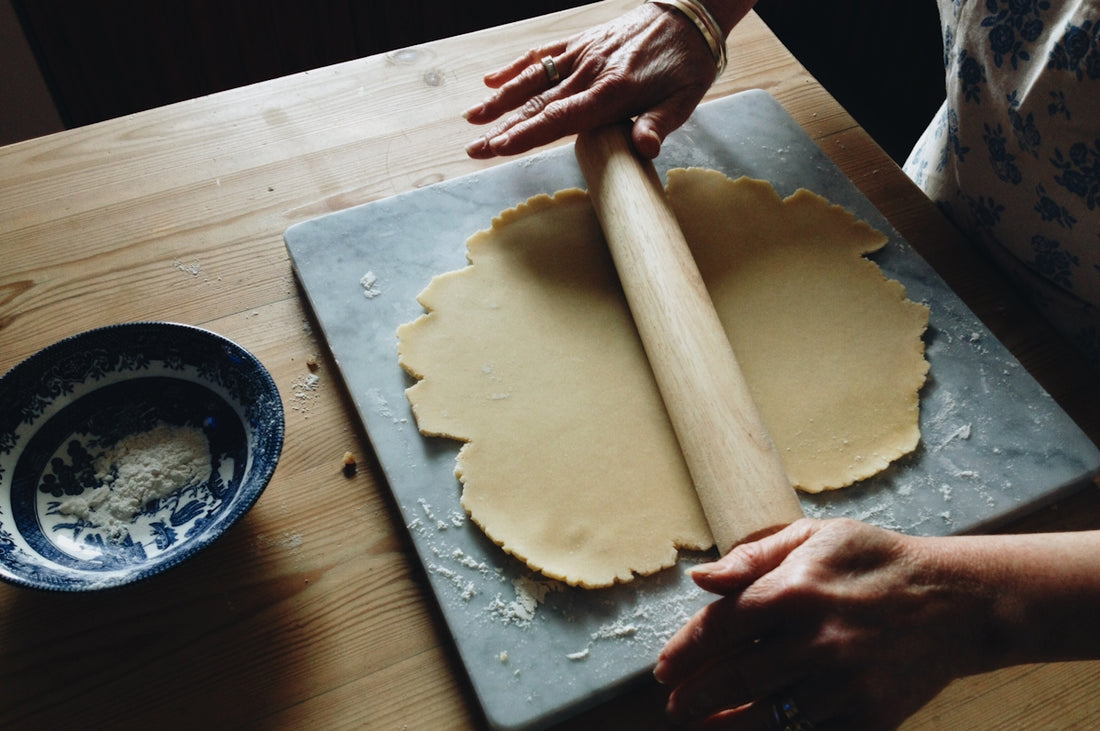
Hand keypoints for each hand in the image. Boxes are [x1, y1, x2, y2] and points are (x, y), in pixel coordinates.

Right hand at [464, 3, 719, 159]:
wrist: (691, 15)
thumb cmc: (688, 64)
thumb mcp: (684, 99)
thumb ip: (659, 124)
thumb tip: (644, 149)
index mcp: (613, 91)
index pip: (560, 118)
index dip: (526, 134)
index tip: (499, 147)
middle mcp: (590, 71)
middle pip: (538, 104)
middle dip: (503, 128)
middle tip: (474, 149)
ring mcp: (583, 54)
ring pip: (533, 79)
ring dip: (500, 100)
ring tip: (473, 118)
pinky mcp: (582, 41)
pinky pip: (544, 54)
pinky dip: (516, 66)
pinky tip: (491, 79)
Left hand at [654, 519, 992, 729]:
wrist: (955, 602)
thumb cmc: (874, 562)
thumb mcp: (814, 538)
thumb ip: (751, 559)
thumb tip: (699, 578)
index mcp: (794, 590)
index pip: (720, 628)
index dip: (685, 652)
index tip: (664, 669)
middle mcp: (815, 640)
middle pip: (734, 679)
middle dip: (695, 697)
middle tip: (675, 705)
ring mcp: (844, 682)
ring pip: (766, 715)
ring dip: (726, 723)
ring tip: (703, 723)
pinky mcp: (869, 714)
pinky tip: (755, 728)